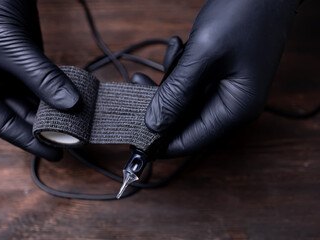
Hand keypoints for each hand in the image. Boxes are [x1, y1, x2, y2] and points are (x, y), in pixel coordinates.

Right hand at [0, 0, 79, 160]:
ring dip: (58, 108)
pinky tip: (75, 99)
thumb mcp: (7, 45)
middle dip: (49, 125)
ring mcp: (11, 69)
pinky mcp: (27, 55)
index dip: (30, 141)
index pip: (4, 124)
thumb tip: (69, 105)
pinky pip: (46, 78)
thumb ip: (39, 76)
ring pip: (37, 97)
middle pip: (23, 113)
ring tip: (80, 122)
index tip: (56, 153)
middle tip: (76, 137)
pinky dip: (60, 88)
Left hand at [143, 0, 300, 156]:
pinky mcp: (221, 76)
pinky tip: (181, 48)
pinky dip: (180, 70)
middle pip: (185, 122)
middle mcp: (232, 106)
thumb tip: (153, 124)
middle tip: (137, 84)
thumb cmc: (244, 14)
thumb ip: (177, 93)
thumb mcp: (204, 54)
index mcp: (235, 109)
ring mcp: (227, 91)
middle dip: (159, 105)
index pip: (190, 141)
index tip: (130, 136)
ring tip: (172, 56)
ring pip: (184, 102)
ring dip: (170, 83)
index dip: (159, 143)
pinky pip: (191, 84)